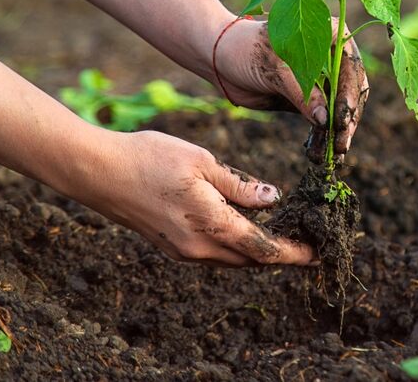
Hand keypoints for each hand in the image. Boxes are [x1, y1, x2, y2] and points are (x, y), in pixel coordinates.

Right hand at [67, 129, 315, 266]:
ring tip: (283, 233)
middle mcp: (199, 247)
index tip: (319, 253)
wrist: (98, 172)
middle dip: (281, 253)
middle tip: (307, 240)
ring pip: (232, 258)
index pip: (264, 249)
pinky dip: (235, 245)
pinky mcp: (171, 246)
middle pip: (252, 259)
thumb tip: (272, 199)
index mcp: (212, 225)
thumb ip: (239, 185)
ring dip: (258, 250)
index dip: (294, 254)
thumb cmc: (150, 157)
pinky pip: (214, 253)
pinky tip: (245, 227)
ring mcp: (182, 251)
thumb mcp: (203, 162)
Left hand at [212, 16, 368, 163]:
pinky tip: (318, 154)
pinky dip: (322, 137)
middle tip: (342, 144)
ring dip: (335, 133)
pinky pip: (322, 120)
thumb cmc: (246, 50)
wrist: (220, 59)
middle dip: (346, 119)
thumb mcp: (275, 69)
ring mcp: (323, 80)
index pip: (350, 67)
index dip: (349, 94)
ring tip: (331, 156)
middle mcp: (332, 57)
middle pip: (350, 92)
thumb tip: (325, 120)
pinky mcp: (310, 100)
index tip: (343, 118)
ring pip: (338, 109)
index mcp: (330, 35)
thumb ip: (302, 93)